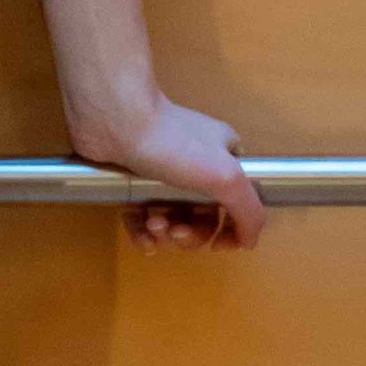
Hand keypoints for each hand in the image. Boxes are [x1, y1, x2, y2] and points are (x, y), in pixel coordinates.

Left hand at [68, 85, 266, 253]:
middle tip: (175, 230)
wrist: (116, 121)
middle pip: (203, 221)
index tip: (218, 244)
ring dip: (165, 234)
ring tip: (152, 222)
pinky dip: (143, 232)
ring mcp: (162, 176)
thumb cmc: (175, 145)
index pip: (237, 205)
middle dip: (191, 234)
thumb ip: (249, 211)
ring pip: (172, 224)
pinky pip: (143, 221)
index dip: (230, 231)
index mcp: (223, 160)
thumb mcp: (226, 176)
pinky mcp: (132, 184)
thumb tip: (249, 241)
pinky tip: (141, 231)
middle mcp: (196, 168)